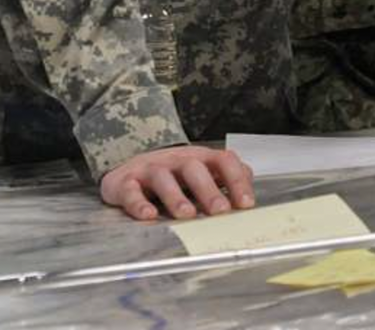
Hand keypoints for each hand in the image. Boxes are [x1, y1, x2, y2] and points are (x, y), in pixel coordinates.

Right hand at [99, 145, 254, 220]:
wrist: (127, 171)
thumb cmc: (171, 177)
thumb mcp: (200, 175)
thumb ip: (225, 181)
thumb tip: (248, 196)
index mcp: (199, 159)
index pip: (223, 161)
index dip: (236, 180)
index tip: (246, 204)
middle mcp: (176, 160)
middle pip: (194, 168)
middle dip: (208, 190)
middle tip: (220, 211)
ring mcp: (150, 169)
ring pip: (162, 177)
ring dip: (176, 196)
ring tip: (186, 215)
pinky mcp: (125, 182)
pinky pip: (131, 191)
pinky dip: (139, 203)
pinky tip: (148, 216)